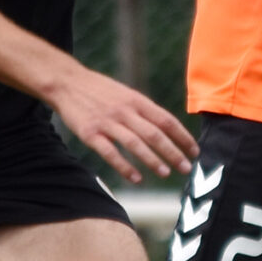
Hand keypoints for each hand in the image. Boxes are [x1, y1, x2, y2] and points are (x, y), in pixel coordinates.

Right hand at [49, 66, 198, 183]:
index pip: (166, 121)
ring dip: (153, 160)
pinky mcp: (90, 134)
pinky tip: (137, 178)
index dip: (183, 137)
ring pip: (135, 144)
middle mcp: (125, 111)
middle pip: (155, 134)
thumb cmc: (100, 91)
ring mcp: (107, 122)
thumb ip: (144, 110)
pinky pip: (111, 153)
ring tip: (166, 174)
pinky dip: (125, 167)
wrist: (67, 82)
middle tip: (186, 168)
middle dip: (173, 152)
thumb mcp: (126, 94)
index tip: (194, 151)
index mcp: (137, 101)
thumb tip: (167, 128)